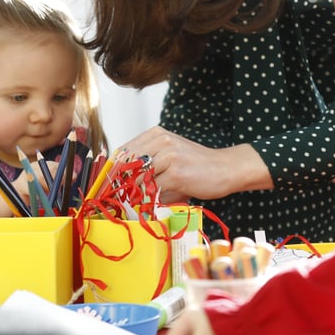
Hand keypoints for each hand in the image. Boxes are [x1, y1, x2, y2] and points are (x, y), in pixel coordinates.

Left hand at [120, 127, 270, 202]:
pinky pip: (154, 189)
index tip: (108, 184)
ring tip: (139, 200)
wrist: (226, 168)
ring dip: (136, 192)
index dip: (113, 170)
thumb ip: (149, 163)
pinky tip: (158, 200)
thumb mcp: (170, 156)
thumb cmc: (197, 165)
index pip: (123, 151)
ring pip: (139, 178)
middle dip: (121, 182)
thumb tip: (122, 181)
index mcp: (156, 134)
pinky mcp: (176, 173)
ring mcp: (168, 156)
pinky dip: (152, 198)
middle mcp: (161, 141)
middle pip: (127, 164)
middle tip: (119, 196)